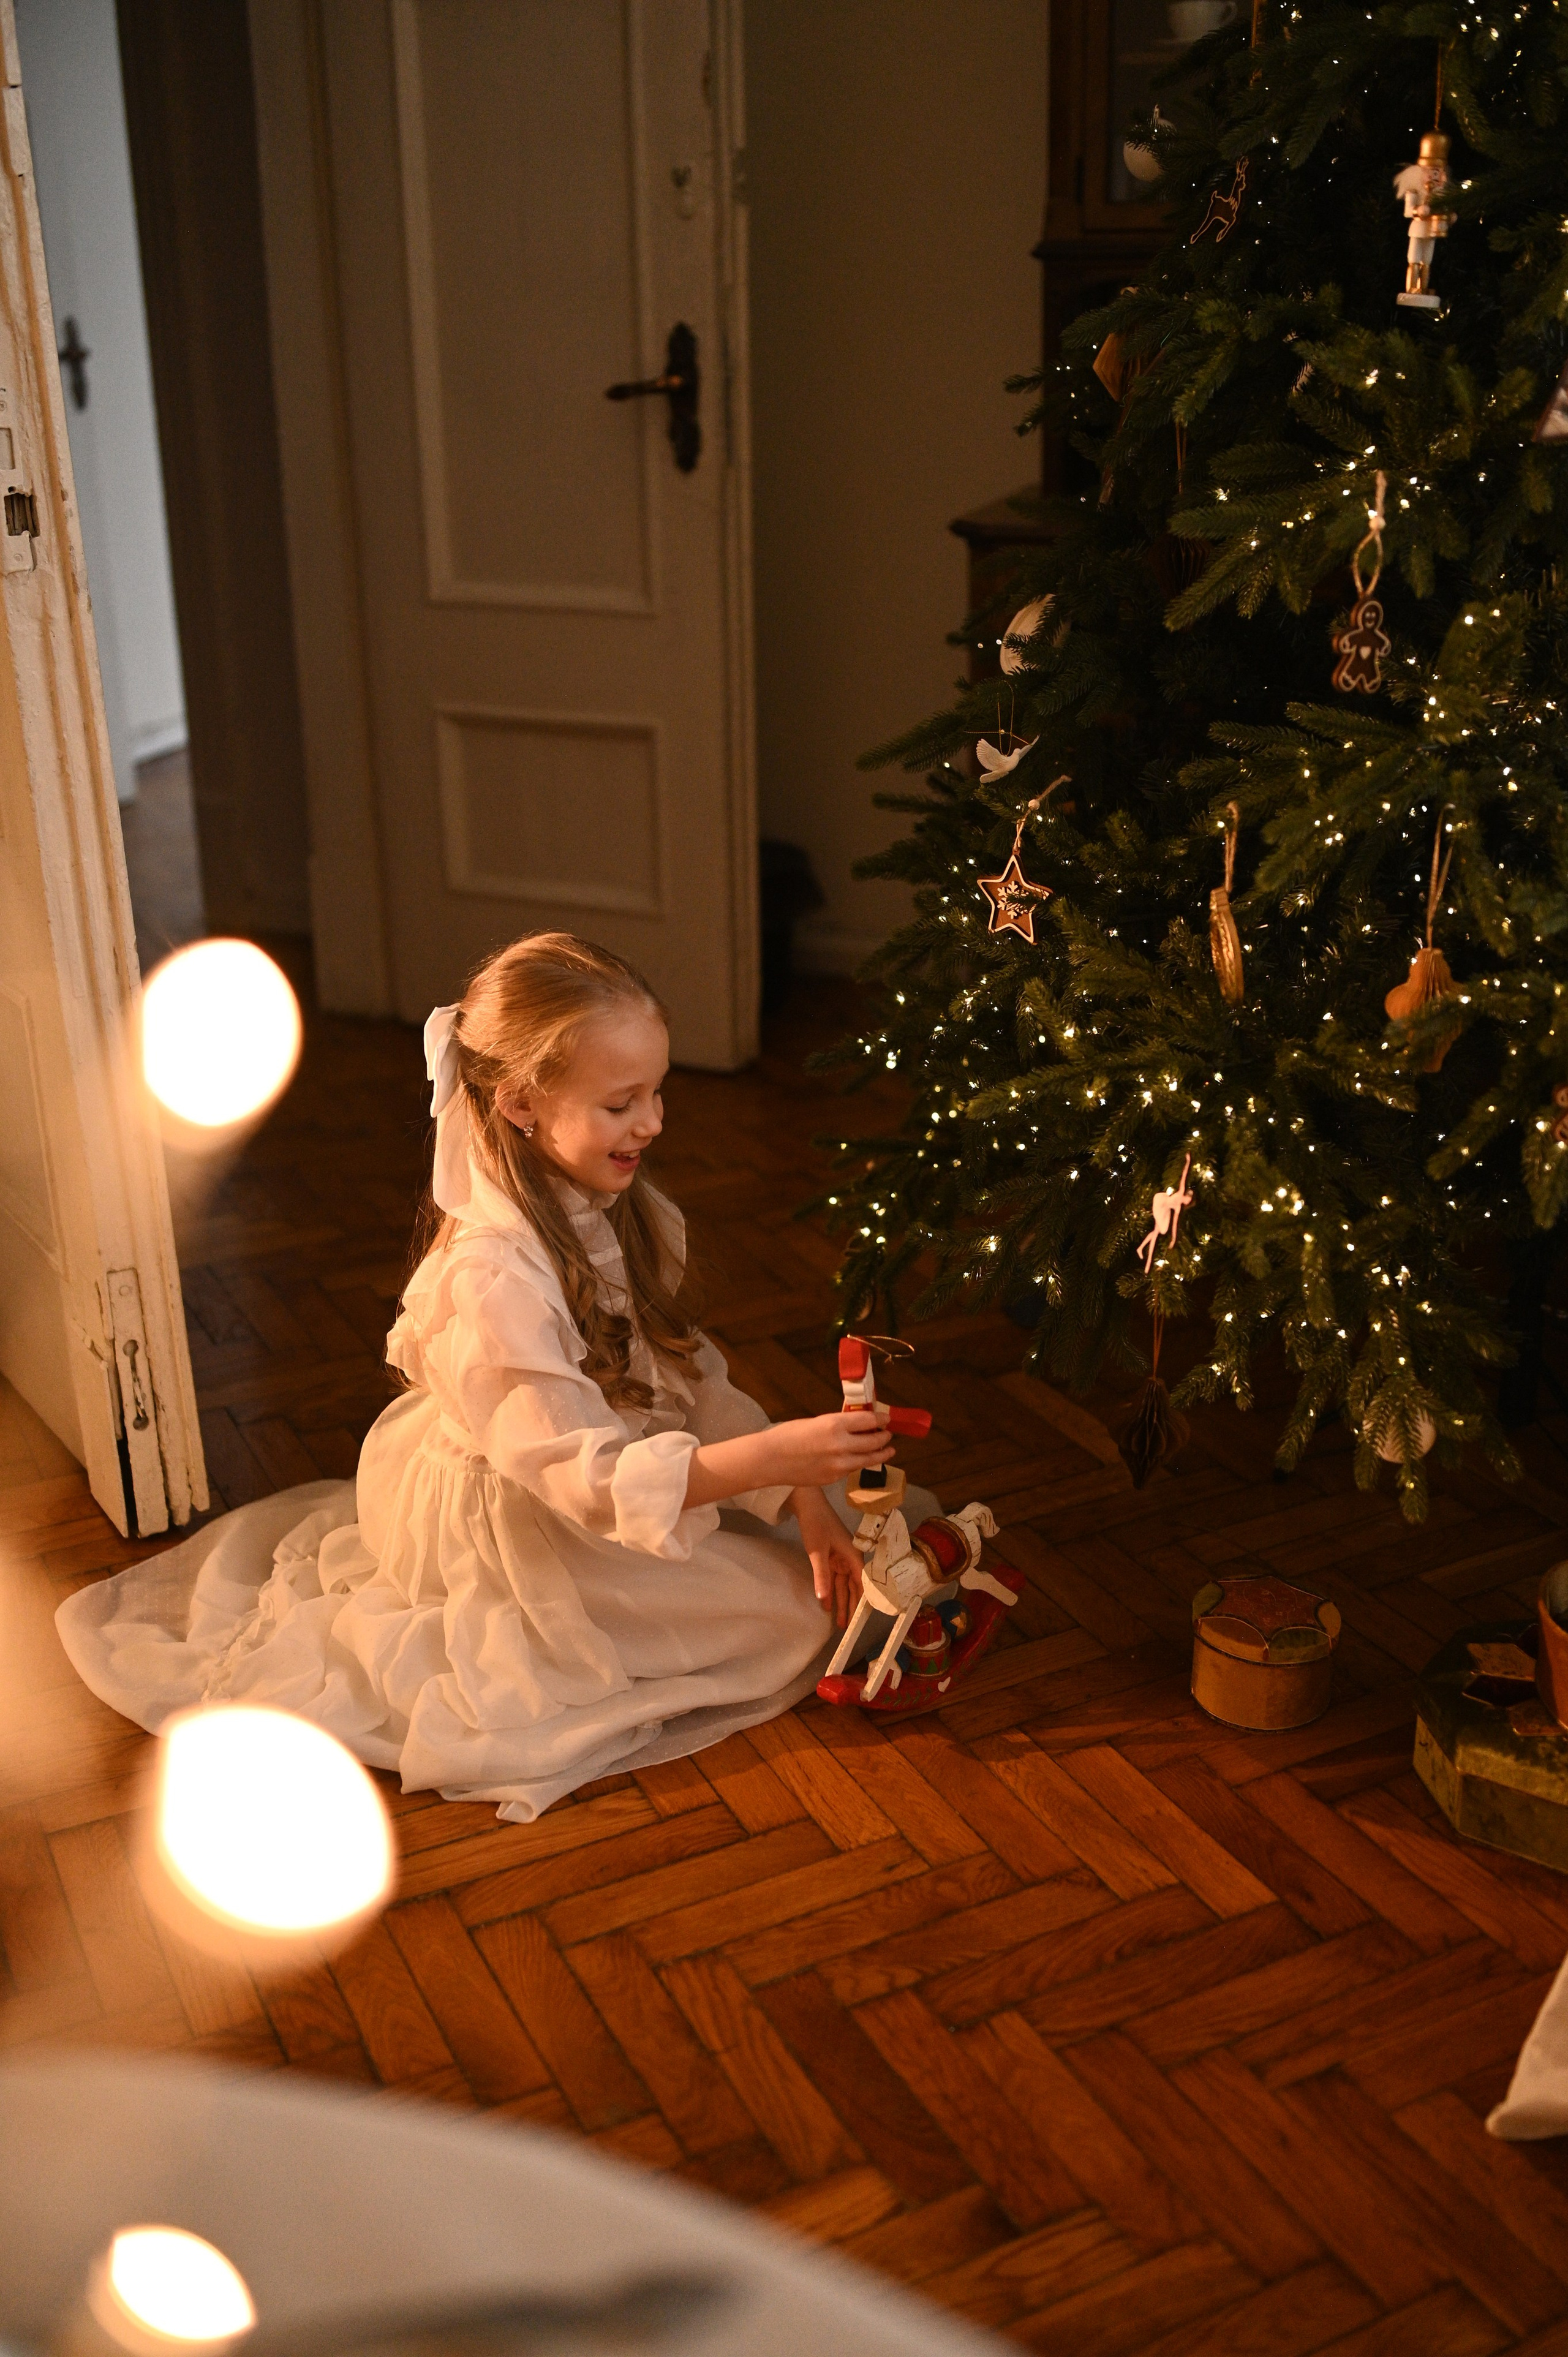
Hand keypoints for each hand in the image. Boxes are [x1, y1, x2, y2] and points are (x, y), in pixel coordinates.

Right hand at [757, 1410, 893, 1489]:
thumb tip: (857, 1424)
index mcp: (835, 1425)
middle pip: (874, 1441)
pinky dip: (859, 1463)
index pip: (869, 1421)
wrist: (771, 1460)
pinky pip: (852, 1469)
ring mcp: (840, 1465)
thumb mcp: (816, 1422)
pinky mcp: (835, 1478)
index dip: (881, 1419)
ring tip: (887, 1451)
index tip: (886, 1419)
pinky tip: (859, 1460)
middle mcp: (842, 1445)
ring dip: (881, 1454)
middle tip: (888, 1435)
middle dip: (884, 1437)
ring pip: (869, 1459)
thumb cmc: (789, 1435)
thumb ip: (838, 1424)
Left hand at [791, 1486, 861, 1628]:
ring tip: (838, 1621)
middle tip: (847, 1626)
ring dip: (840, 1601)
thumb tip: (824, 1599)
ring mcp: (840, 1558)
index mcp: (853, 1556)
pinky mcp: (830, 1557)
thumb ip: (821, 1576)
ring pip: (843, 1585)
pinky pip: (833, 1578)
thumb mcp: (817, 1552)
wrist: (807, 1504)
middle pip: (854, 1587)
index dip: (863, 1602)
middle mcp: (850, 1559)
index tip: (861, 1619)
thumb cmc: (816, 1524)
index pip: (862, 1584)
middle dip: (851, 1606)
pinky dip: (830, 1590)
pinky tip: (827, 1604)